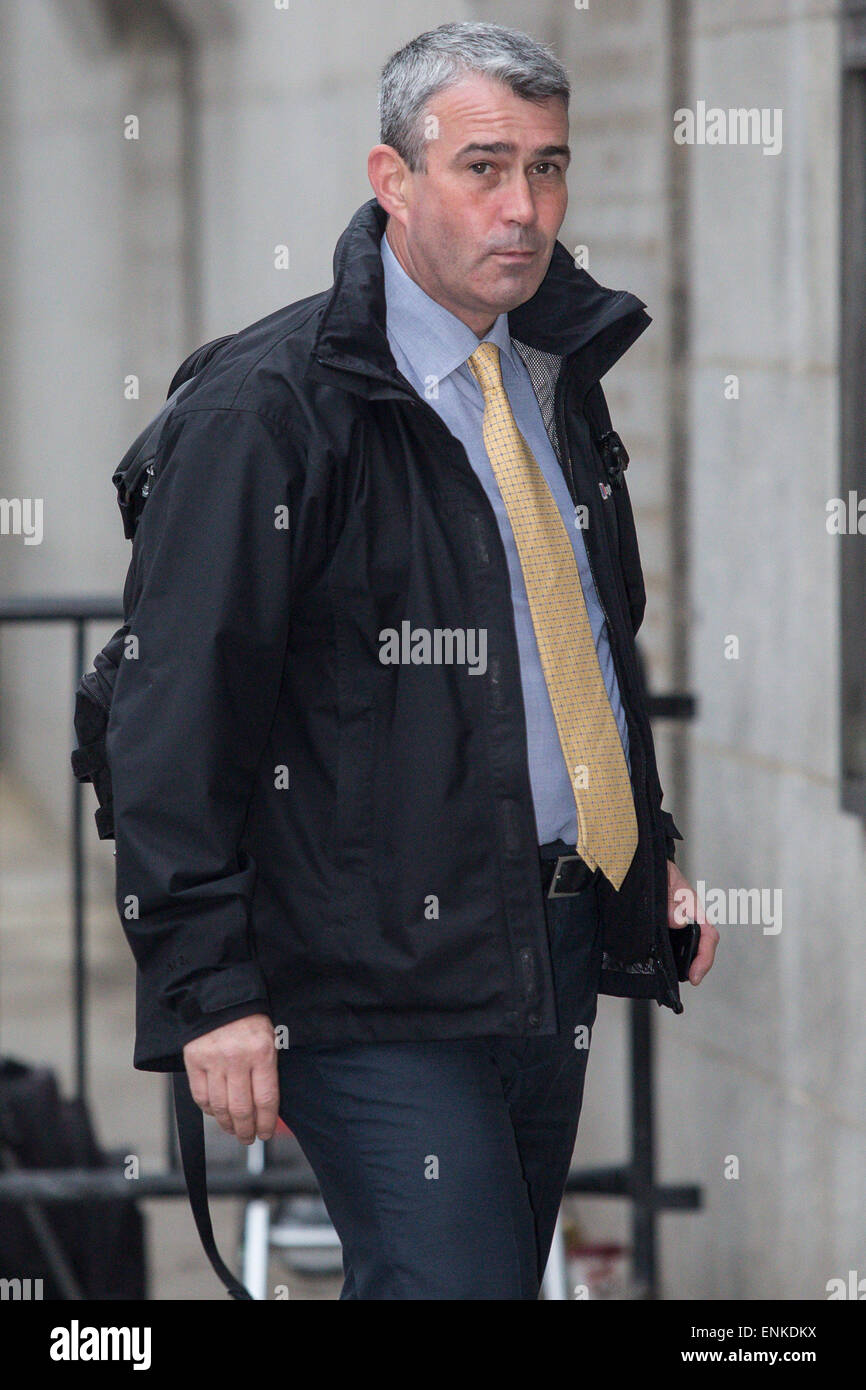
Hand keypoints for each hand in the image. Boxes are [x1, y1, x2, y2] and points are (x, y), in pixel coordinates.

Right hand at [183, 1013, 278, 1143]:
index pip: (265, 1099)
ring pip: (219, 1106)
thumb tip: (267, 1108)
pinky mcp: (194, 1060)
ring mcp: (213, 1060)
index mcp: (261, 1052)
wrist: (221, 995)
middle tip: (248, 1138)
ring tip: (233, 1130)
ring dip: (227, 1124)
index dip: (266, 1122)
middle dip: (246, 1130)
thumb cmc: (251, 1020)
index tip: (265, 1133)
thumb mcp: (270, 1039)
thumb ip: (268, 1071)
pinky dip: (209, 1110)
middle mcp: (237, 1058)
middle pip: (241, 1108)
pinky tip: (217, 1113)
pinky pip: (200, 1096)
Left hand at [666, 859, 718, 985]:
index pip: (708, 934)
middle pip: (702, 944)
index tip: (695, 974)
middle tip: (690, 978)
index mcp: (691, 904)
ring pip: (689, 945)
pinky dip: (672, 955)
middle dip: (699, 964)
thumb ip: (669, 900)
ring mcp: (677, 920)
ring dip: (686, 960)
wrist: (642, 862)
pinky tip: (665, 962)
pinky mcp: (665, 924)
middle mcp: (687, 914)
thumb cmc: (655, 867)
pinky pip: (674, 942)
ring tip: (679, 975)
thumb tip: (679, 920)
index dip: (705, 956)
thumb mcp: (661, 880)